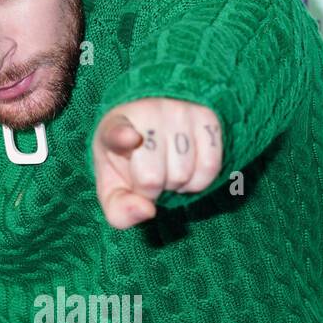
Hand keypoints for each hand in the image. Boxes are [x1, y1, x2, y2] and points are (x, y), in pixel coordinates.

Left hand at [90, 97, 222, 228]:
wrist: (152, 133)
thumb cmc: (130, 165)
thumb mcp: (115, 191)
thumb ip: (121, 211)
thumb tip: (148, 211)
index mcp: (112, 129)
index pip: (117, 132)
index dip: (122, 137)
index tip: (129, 138)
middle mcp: (146, 113)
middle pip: (153, 178)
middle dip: (152, 190)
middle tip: (149, 175)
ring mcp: (178, 111)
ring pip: (183, 174)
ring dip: (177, 185)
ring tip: (168, 168)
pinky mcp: (206, 116)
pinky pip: (210, 167)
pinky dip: (199, 181)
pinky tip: (188, 169)